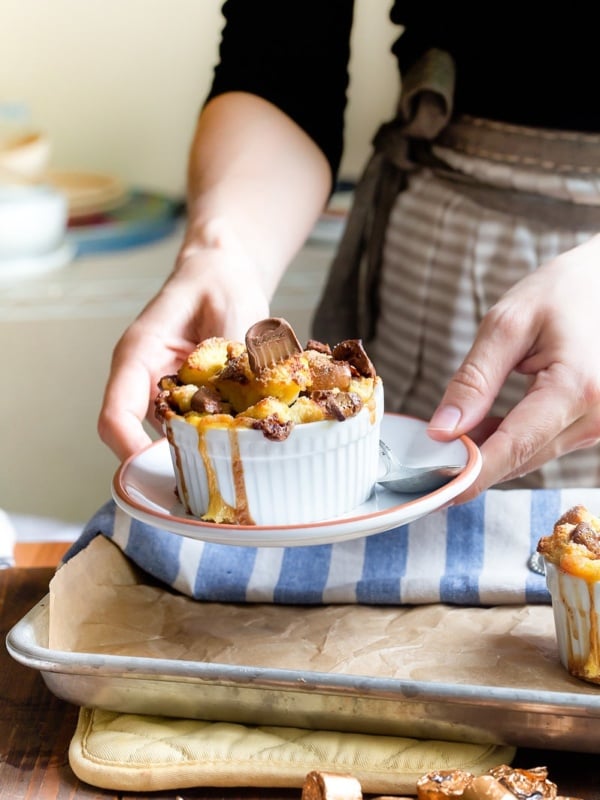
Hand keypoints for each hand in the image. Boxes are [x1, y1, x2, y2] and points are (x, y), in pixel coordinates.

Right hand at [98, 219, 270, 460]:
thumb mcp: (234, 311)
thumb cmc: (220, 283)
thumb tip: (258, 397)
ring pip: (168, 437)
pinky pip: (191, 428)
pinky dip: (214, 437)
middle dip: (169, 461)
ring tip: (237, 453)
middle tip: (210, 474)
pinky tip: (244, 437)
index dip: (129, 448)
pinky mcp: (184, 400)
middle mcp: (144, 379)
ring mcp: (163, 392)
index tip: (155, 468)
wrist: (222, 275)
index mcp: (139, 353)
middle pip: (136, 437)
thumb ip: (239, 356)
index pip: (116, 414)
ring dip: (196, 450)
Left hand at [427, 234, 599, 500]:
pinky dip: (513, 441)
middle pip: (523, 460)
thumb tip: (442, 431)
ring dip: (493, 453)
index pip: (514, 448)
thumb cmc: (564, 291)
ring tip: (452, 436)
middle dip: (475, 464)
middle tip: (428, 458)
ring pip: (533, 457)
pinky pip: (546, 444)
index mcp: (576, 388)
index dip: (471, 473)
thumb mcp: (507, 324)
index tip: (435, 491)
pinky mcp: (596, 424)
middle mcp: (597, 415)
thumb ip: (474, 381)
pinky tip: (483, 427)